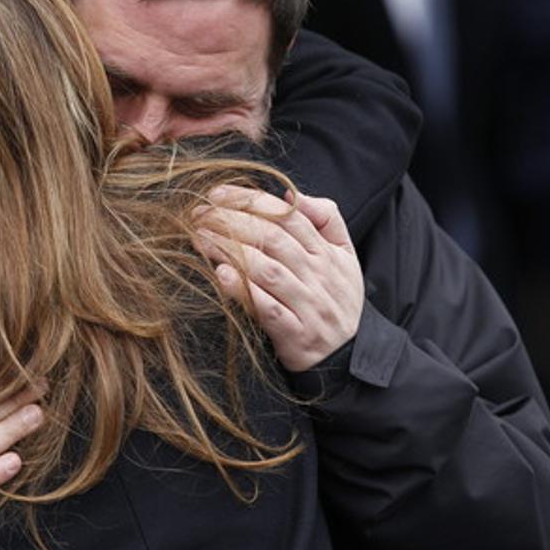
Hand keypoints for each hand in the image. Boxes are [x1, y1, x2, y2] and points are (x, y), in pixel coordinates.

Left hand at [194, 185, 363, 371]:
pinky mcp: (295, 334)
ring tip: (200, 238)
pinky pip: (268, 309)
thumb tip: (292, 194)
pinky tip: (221, 275)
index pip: (287, 215)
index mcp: (326, 252)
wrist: (350, 355)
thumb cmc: (338, 299)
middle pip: (272, 238)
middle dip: (232, 220)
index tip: (218, 194)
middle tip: (199, 214)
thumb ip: (326, 218)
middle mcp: (317, 275)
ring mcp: (306, 305)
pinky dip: (244, 291)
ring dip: (231, 250)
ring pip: (267, 270)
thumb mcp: (345, 254)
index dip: (251, 200)